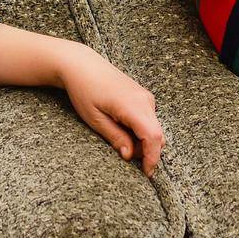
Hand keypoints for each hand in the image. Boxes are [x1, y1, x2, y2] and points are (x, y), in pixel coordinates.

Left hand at [58, 43, 163, 175]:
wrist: (81, 64)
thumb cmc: (84, 90)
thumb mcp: (95, 119)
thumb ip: (115, 138)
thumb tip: (129, 155)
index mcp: (133, 106)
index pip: (153, 138)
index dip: (152, 158)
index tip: (147, 173)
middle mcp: (145, 100)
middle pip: (157, 135)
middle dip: (144, 151)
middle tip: (122, 152)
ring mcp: (145, 97)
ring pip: (154, 128)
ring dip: (141, 140)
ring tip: (117, 136)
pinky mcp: (143, 96)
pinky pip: (149, 119)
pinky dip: (140, 130)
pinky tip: (121, 126)